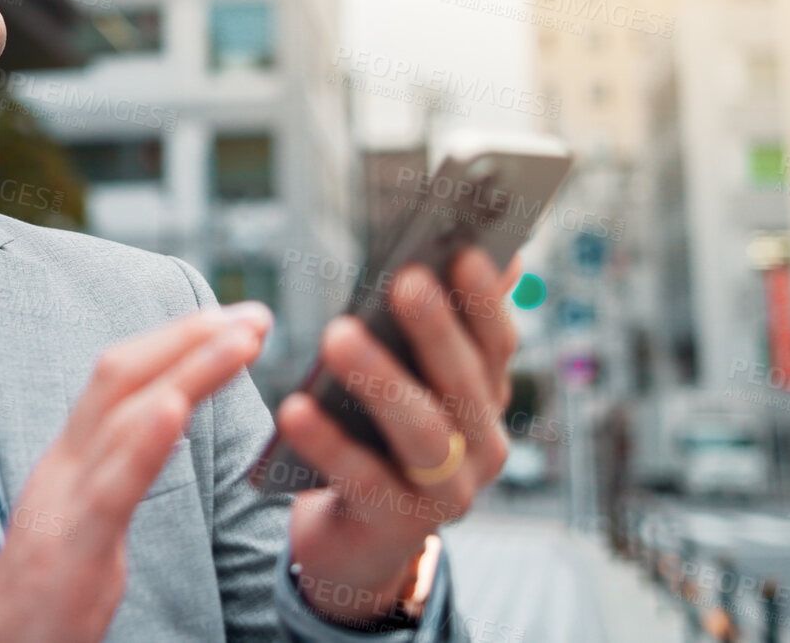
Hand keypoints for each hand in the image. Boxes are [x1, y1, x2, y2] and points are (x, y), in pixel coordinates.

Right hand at [0, 300, 272, 642]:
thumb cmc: (48, 597)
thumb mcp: (89, 519)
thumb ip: (121, 468)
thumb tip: (162, 421)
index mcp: (68, 458)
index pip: (119, 378)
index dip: (175, 340)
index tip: (231, 320)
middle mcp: (61, 465)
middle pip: (121, 376)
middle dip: (190, 337)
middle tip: (254, 316)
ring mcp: (61, 501)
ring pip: (123, 414)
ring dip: (189, 369)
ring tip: (241, 341)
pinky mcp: (70, 546)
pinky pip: (109, 485)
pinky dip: (144, 440)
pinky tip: (177, 407)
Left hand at [276, 246, 521, 627]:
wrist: (357, 542)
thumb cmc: (378, 441)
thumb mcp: (410, 384)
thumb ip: (434, 327)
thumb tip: (471, 247)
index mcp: (484, 401)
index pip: (496, 344)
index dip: (485, 299)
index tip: (465, 249)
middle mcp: (479, 448)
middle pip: (462, 382)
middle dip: (435, 328)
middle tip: (404, 278)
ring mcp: (445, 493)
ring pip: (421, 432)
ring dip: (382, 380)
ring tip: (337, 334)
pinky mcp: (395, 527)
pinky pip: (362, 479)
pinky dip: (328, 442)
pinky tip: (294, 408)